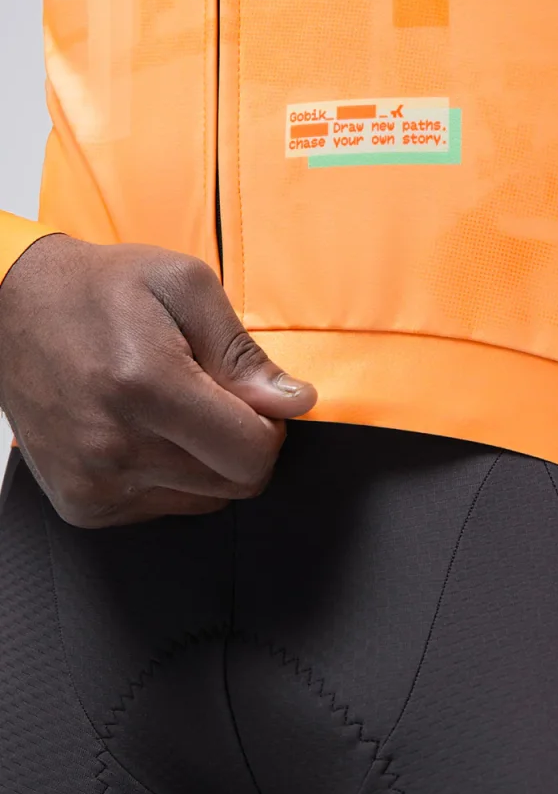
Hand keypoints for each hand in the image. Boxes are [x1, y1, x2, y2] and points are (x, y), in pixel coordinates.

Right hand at [0, 234, 316, 526]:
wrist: (13, 309)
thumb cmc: (102, 289)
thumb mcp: (185, 286)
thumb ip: (242, 352)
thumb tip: (293, 402)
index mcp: (146, 385)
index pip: (252, 454)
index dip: (271, 426)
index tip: (254, 396)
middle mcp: (115, 446)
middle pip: (235, 483)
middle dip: (240, 439)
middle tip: (209, 393)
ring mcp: (93, 483)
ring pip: (206, 500)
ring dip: (206, 458)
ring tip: (169, 406)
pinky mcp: (82, 505)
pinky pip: (166, 507)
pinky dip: (171, 474)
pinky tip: (144, 429)